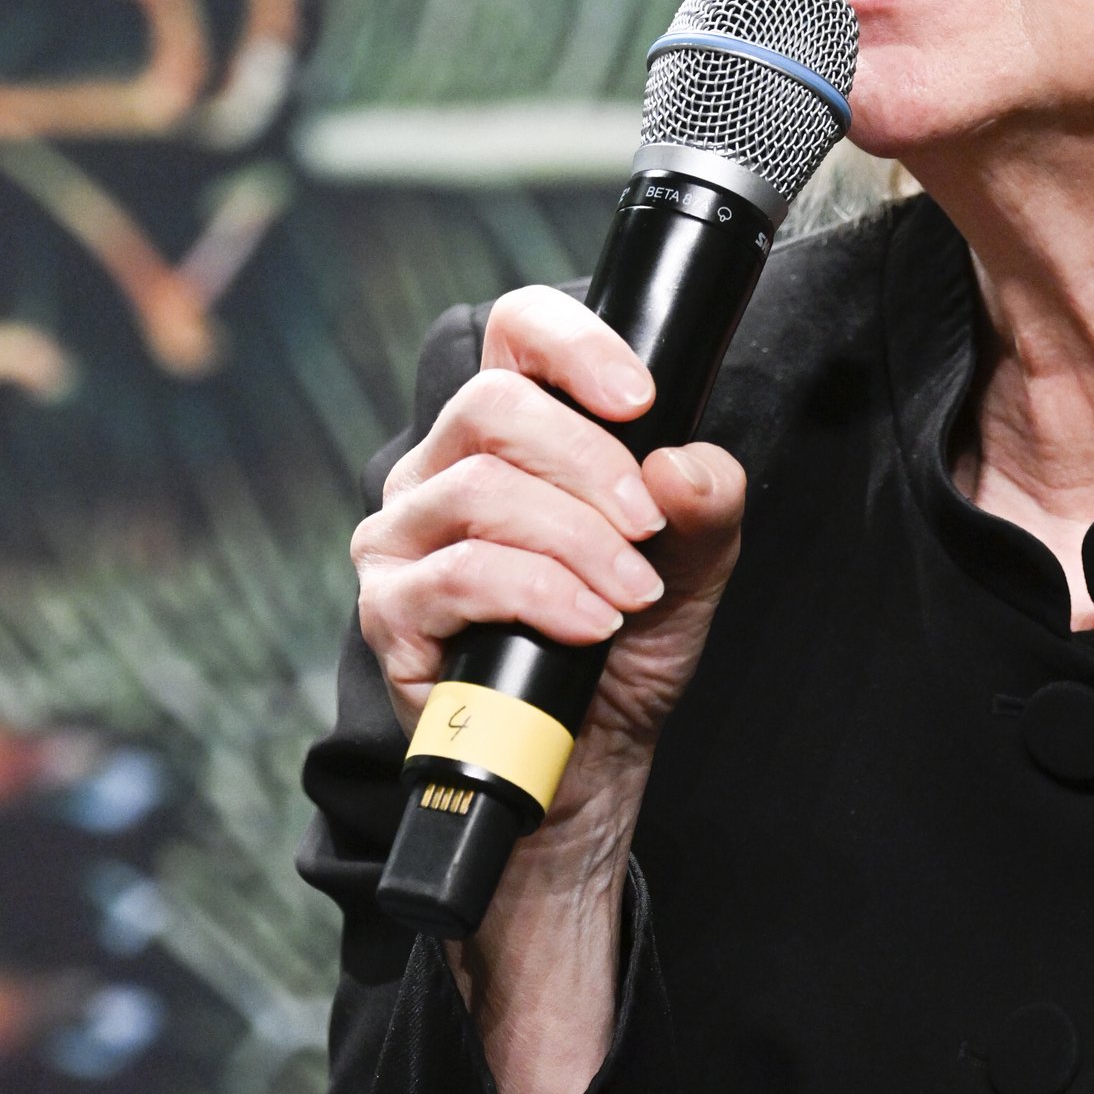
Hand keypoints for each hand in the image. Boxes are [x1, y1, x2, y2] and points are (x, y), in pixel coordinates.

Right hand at [352, 284, 746, 803]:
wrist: (590, 760)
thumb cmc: (625, 648)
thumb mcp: (691, 569)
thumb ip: (704, 507)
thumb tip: (680, 466)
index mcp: (503, 434)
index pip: (516, 333)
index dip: (574, 343)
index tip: (640, 398)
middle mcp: (438, 471)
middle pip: (494, 406)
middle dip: (591, 465)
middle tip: (647, 530)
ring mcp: (402, 539)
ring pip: (480, 491)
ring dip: (577, 543)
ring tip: (630, 595)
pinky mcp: (390, 612)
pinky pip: (459, 575)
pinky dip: (540, 595)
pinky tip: (589, 625)